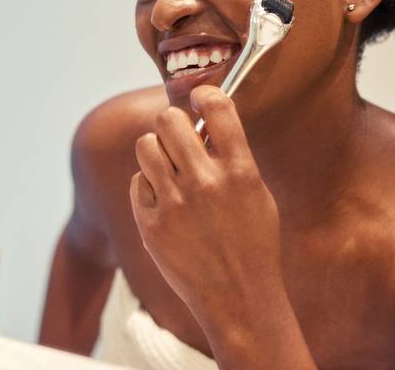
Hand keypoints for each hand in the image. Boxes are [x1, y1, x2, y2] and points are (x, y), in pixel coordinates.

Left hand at [129, 86, 282, 318]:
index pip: (217, 106)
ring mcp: (175, 204)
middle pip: (168, 119)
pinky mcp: (151, 224)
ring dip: (156, 153)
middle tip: (178, 141)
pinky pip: (138, 181)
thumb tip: (203, 123)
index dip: (203, 94)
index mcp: (240, 171)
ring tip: (168, 170)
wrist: (238, 300)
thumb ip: (232, 158)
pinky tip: (165, 203)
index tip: (198, 100)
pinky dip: (148, 187)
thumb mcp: (257, 196)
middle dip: (171, 125)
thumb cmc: (252, 245)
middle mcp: (206, 183)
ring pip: (145, 145)